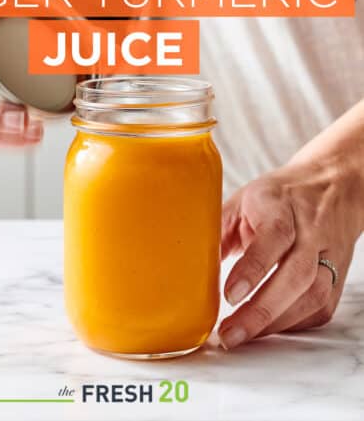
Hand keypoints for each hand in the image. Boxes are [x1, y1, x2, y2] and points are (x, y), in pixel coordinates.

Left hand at [219, 158, 362, 349]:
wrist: (330, 187)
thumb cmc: (278, 197)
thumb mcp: (242, 200)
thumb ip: (218, 229)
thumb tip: (187, 262)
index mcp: (281, 205)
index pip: (274, 236)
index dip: (253, 267)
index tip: (229, 294)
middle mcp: (311, 231)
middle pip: (296, 274)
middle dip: (261, 309)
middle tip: (229, 332)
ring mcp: (328, 255)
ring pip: (312, 296)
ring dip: (274, 323)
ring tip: (240, 336)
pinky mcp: (336, 278)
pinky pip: (318, 309)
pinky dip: (291, 324)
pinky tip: (264, 330)